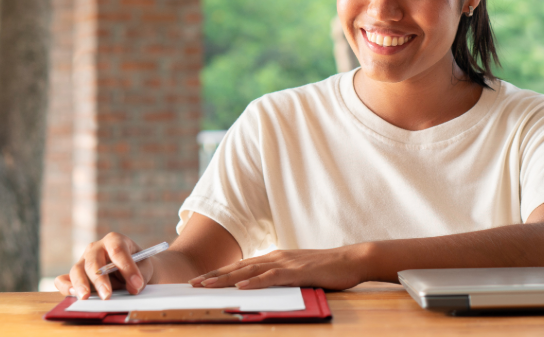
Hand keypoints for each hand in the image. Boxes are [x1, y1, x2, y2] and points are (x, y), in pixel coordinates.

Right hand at [53, 232, 154, 299]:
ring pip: (77, 270)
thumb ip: (141, 276)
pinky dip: (65, 286)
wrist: (132, 270)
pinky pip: (64, 279)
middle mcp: (96, 248)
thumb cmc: (138, 266)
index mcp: (115, 240)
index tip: (136, 284)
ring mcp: (84, 260)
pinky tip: (71, 294)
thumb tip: (133, 288)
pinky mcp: (76, 275)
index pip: (118, 250)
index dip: (127, 268)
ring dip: (80, 284)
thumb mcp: (145, 267)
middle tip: (106, 295)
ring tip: (85, 297)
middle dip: (100, 279)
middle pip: (94, 261)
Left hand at [187, 245, 367, 290]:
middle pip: (239, 267)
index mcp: (275, 258)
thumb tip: (262, 286)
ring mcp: (285, 263)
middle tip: (193, 283)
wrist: (351, 260)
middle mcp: (276, 257)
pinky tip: (240, 286)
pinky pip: (271, 277)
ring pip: (249, 270)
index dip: (220, 272)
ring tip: (207, 285)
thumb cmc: (326, 269)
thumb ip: (280, 277)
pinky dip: (254, 281)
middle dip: (214, 275)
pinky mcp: (296, 271)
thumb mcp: (298, 273)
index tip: (201, 280)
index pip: (242, 266)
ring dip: (226, 277)